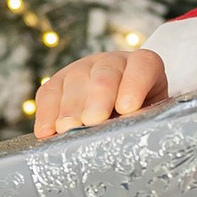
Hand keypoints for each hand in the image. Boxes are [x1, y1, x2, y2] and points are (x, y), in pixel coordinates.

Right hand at [33, 46, 168, 138]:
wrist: (120, 113)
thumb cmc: (141, 118)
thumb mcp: (151, 117)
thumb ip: (145, 120)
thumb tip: (130, 134)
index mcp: (144, 65)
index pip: (143, 65)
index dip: (135, 84)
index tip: (127, 108)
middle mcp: (112, 62)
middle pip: (105, 74)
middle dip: (98, 98)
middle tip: (93, 120)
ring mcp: (82, 69)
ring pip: (74, 81)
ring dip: (70, 108)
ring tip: (67, 129)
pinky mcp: (58, 82)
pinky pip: (48, 93)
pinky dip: (46, 113)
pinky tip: (46, 132)